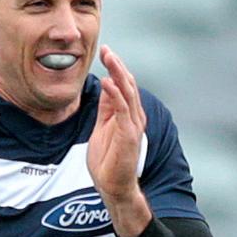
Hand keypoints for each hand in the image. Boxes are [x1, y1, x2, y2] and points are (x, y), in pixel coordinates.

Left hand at [87, 45, 150, 236]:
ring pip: (128, 93)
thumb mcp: (102, 129)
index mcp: (127, 115)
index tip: (105, 52)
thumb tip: (105, 87)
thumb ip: (106, 109)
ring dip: (118, 73)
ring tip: (108, 57)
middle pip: (128, 85)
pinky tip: (107, 82)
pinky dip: (116, 94)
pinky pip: (123, 110)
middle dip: (117, 65)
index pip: (124, 86)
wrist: (113, 187)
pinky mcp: (129, 135)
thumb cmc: (108, 162)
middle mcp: (134, 117)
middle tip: (106, 49)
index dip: (115, 68)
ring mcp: (133, 126)